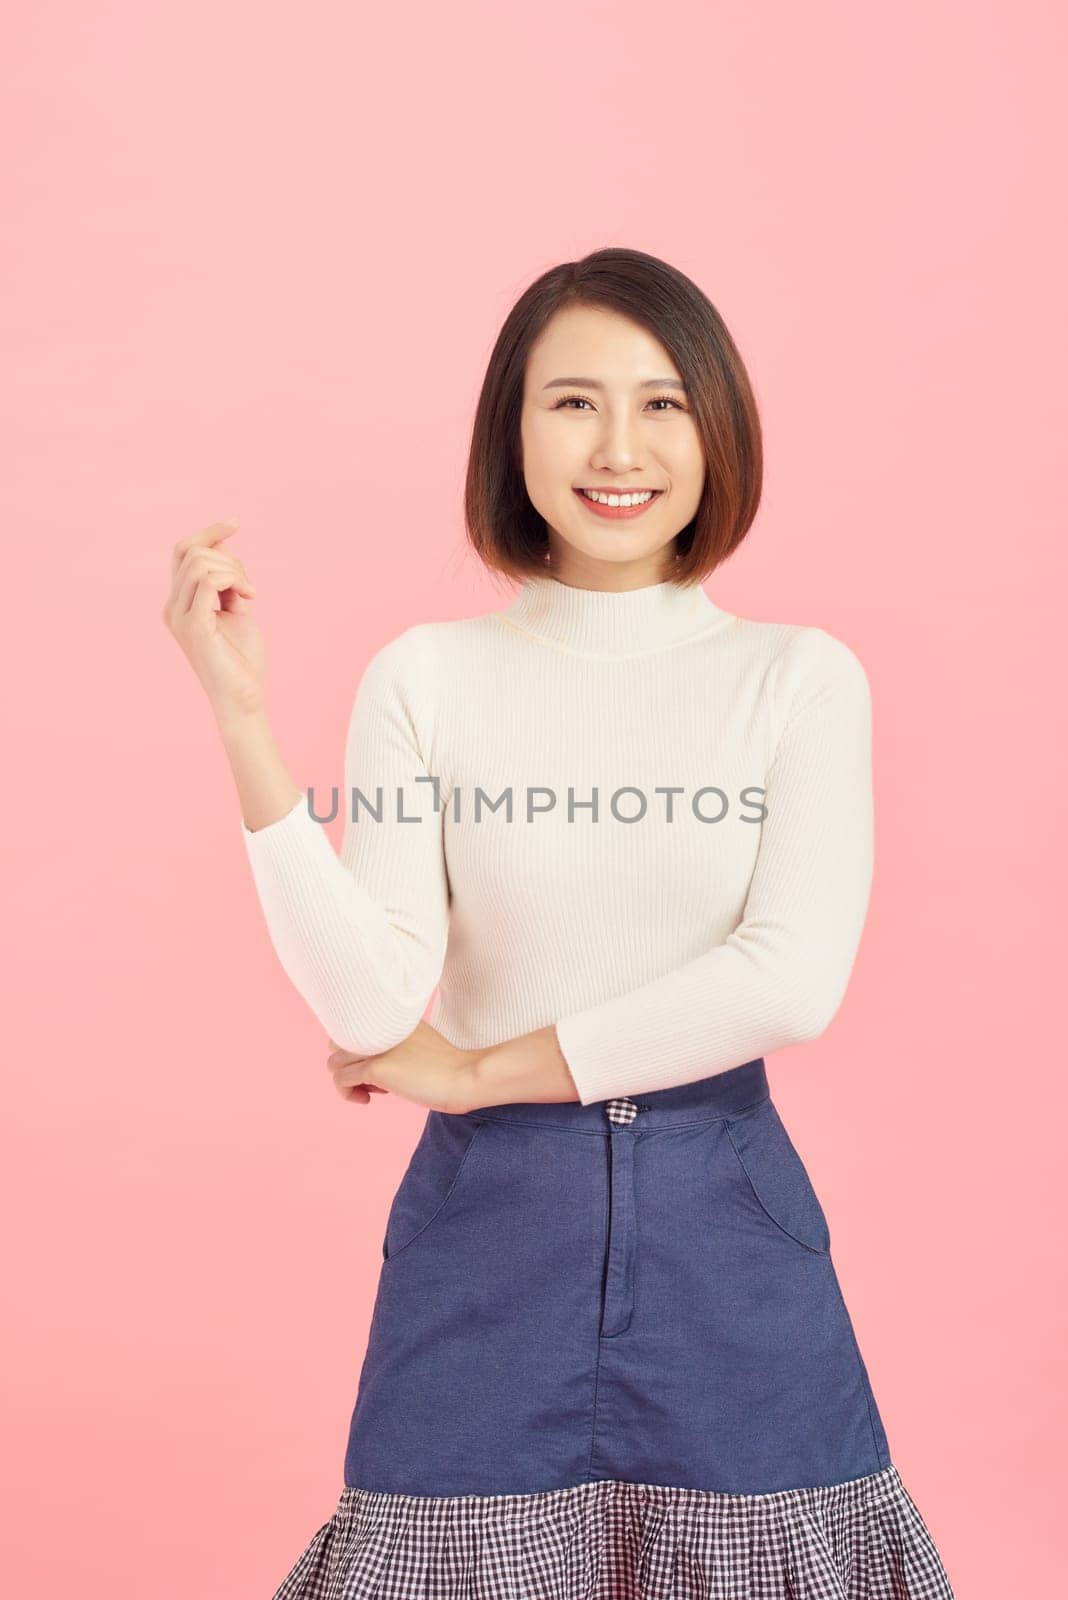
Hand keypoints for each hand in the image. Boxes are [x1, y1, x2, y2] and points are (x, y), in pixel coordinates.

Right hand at [162, 521, 265, 719]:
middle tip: (249, 588)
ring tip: (249, 595)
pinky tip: (247, 598)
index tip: (235, 522)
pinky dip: (232, 580)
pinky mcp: (194, 627)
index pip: (183, 551)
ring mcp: (180, 617)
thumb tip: (224, 544)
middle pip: (192, 552)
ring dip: (234, 571)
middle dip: (230, 559)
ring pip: (200, 563)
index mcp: (179, 601)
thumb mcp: (235, 607)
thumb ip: (226, 579)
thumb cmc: (241, 658)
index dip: (208, 532)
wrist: (243, 696)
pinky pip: (207, 581)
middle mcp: (173, 606)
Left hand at [326, 1021, 482, 1114]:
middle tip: (372, 1080)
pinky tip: (370, 1098)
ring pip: (334, 1062)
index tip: (378, 1067)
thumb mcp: (419, 1043)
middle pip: (337, 1041)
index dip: (359, 1050)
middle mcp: (379, 1026)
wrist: (465, 1077)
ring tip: (372, 1091)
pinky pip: (340, 1080)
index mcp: (391, 1017)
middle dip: (349, 1063)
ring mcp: (375, 1046)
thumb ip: (396, 1044)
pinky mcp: (374, 1067)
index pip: (353, 1027)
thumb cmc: (448, 1067)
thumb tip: (372, 1064)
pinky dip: (348, 1093)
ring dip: (347, 1080)